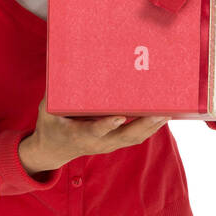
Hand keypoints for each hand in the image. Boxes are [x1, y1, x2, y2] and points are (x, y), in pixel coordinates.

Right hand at [19, 94, 169, 175]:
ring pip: (134, 137)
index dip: (107, 124)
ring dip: (152, 126)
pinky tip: (163, 116)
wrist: (53, 150)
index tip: (119, 116)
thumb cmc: (50, 125)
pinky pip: (135, 136)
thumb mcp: (46, 110)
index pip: (95, 130)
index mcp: (79, 134)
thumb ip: (54, 93)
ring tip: (169, 112)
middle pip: (125, 135)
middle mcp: (98, 142)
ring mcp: (108, 144)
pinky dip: (150, 127)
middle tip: (161, 112)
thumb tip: (61, 64)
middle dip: (144, 124)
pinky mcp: (114, 143)